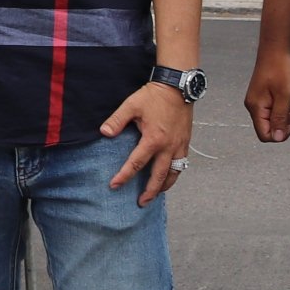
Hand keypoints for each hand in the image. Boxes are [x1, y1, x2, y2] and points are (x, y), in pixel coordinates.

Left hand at [103, 83, 192, 205]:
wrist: (178, 87)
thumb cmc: (154, 96)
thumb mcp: (131, 105)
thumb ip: (117, 120)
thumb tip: (104, 133)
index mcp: (153, 139)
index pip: (136, 163)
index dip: (124, 176)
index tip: (114, 185)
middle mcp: (168, 147)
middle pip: (159, 176)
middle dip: (149, 191)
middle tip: (141, 202)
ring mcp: (179, 146)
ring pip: (174, 173)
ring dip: (165, 186)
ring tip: (156, 194)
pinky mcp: (186, 142)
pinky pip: (182, 164)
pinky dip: (175, 174)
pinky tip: (169, 177)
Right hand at [244, 44, 289, 142]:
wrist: (275, 50)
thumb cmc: (280, 70)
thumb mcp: (284, 96)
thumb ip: (280, 118)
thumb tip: (277, 138)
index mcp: (256, 107)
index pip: (264, 134)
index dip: (279, 135)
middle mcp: (253, 106)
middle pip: (267, 129)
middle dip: (282, 126)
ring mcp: (257, 101)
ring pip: (270, 120)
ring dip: (283, 118)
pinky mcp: (262, 96)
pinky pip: (271, 111)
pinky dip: (282, 111)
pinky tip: (289, 102)